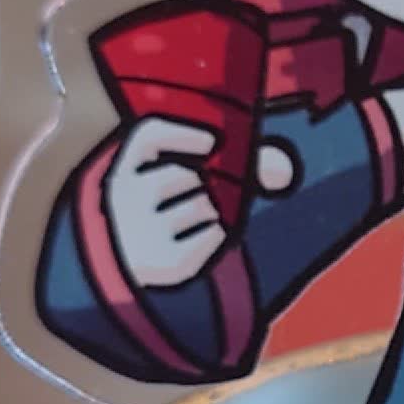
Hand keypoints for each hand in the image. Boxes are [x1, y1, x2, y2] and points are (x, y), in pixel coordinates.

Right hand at [104, 116, 228, 289]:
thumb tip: (281, 169)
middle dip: (201, 181)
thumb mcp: (175, 183)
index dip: (181, 134)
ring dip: (209, 208)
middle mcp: (125, 200)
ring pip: (202, 204)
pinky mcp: (166, 263)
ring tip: (191, 219)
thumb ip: (231, 166)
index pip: (148, 137)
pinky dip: (217, 234)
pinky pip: (213, 234)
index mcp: (122, 171)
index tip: (211, 141)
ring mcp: (143, 233)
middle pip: (185, 174)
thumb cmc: (161, 214)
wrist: (132, 268)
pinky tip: (201, 239)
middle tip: (193, 193)